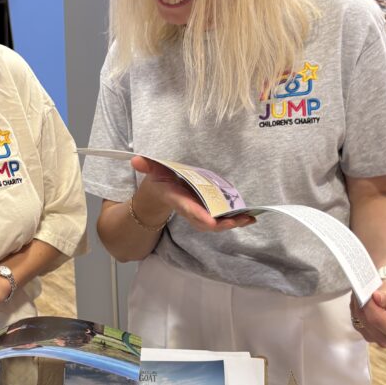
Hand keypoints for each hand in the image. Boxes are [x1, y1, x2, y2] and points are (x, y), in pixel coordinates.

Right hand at [131, 156, 255, 233]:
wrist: (161, 193)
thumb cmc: (160, 180)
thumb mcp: (153, 170)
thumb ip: (147, 165)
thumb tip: (135, 160)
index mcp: (176, 198)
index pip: (186, 207)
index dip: (197, 214)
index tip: (210, 221)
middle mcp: (188, 208)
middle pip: (203, 221)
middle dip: (220, 224)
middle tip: (236, 221)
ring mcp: (198, 212)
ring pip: (215, 223)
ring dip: (232, 222)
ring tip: (248, 218)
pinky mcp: (207, 211)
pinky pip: (220, 219)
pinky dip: (235, 219)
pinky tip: (250, 217)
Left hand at [349, 277, 385, 347]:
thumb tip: (375, 297)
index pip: (377, 320)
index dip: (369, 305)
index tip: (366, 290)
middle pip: (366, 320)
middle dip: (361, 302)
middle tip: (360, 285)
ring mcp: (374, 337)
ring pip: (358, 318)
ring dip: (357, 302)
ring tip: (362, 288)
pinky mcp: (364, 331)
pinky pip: (355, 317)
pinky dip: (356, 305)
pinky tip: (361, 296)